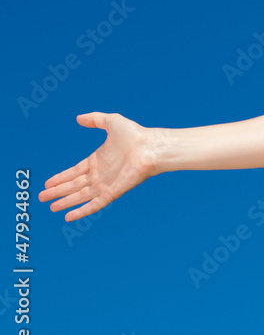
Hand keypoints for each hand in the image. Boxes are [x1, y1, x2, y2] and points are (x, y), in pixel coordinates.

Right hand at [40, 112, 159, 221]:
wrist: (151, 147)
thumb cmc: (135, 135)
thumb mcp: (111, 121)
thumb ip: (95, 119)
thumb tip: (79, 118)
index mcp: (97, 160)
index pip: (74, 172)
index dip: (61, 177)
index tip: (48, 183)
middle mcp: (100, 174)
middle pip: (74, 185)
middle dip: (58, 192)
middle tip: (42, 197)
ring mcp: (106, 184)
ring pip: (80, 196)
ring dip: (66, 202)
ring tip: (51, 207)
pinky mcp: (113, 192)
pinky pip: (95, 204)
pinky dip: (82, 211)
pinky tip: (68, 217)